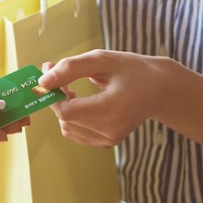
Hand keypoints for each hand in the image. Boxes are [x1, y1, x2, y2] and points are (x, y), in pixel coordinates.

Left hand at [37, 50, 165, 147]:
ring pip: (67, 127)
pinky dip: (72, 117)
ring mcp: (110, 140)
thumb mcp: (101, 60)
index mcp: (113, 109)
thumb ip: (70, 68)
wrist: (159, 89)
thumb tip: (42, 81)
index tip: (51, 75)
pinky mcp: (107, 143)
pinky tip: (81, 102)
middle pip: (65, 119)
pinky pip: (75, 132)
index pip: (66, 111)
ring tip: (73, 89)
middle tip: (61, 76)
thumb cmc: (131, 70)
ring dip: (63, 107)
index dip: (53, 95)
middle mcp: (111, 130)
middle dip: (56, 97)